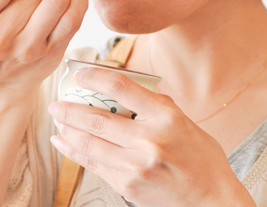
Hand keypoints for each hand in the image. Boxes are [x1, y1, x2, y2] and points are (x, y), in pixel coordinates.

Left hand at [48, 68, 255, 206]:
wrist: (210, 198)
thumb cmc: (201, 158)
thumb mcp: (185, 122)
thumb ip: (156, 107)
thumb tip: (127, 91)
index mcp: (166, 117)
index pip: (121, 88)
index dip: (95, 76)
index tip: (81, 72)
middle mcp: (149, 140)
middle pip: (97, 119)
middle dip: (69, 110)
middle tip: (56, 103)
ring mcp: (136, 166)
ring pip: (89, 144)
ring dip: (67, 130)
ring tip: (58, 120)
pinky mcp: (127, 186)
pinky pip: (93, 164)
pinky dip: (74, 152)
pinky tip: (65, 143)